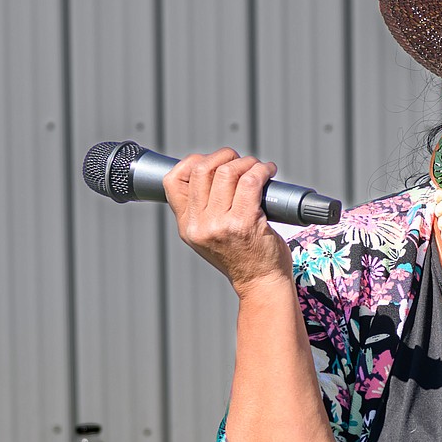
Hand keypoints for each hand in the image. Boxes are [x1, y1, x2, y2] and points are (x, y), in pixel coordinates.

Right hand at [163, 149, 292, 296]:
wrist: (261, 284)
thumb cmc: (244, 258)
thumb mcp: (209, 238)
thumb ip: (204, 211)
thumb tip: (213, 172)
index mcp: (187, 226)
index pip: (173, 181)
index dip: (193, 162)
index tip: (213, 163)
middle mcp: (199, 225)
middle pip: (203, 169)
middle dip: (225, 156)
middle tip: (241, 162)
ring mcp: (220, 224)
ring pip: (227, 172)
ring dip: (247, 162)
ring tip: (258, 168)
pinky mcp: (244, 223)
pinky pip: (250, 182)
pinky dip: (261, 171)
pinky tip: (268, 172)